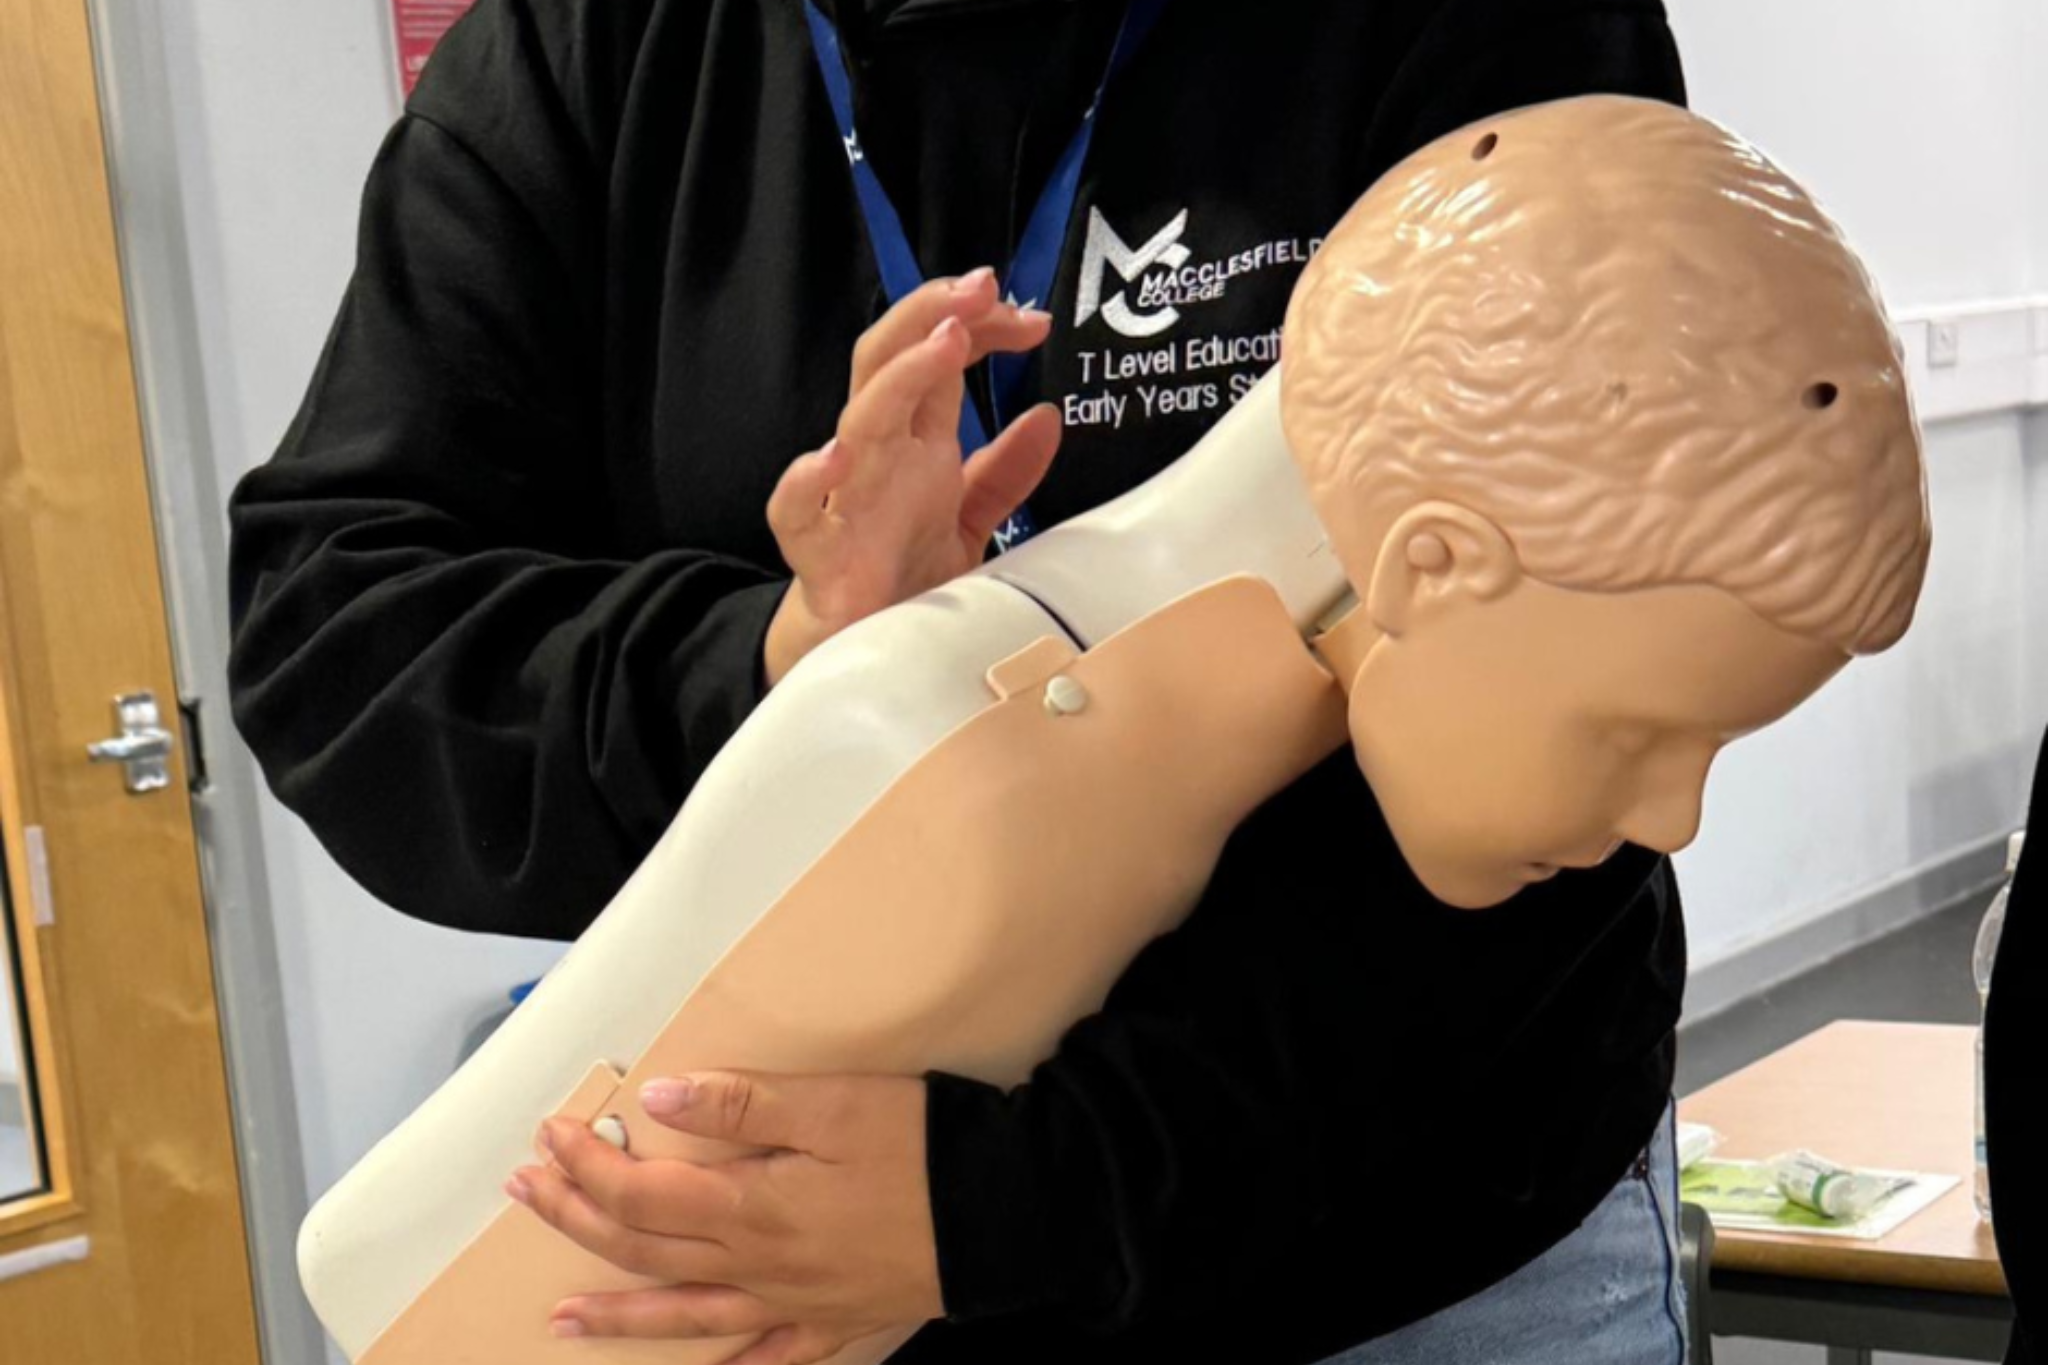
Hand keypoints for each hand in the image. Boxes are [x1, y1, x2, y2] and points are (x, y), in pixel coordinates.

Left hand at [510, 1072, 941, 1363]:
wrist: (1010, 1211)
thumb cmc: (927, 1145)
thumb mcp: (834, 1104)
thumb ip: (742, 1106)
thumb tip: (656, 1102)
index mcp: (753, 1206)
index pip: (642, 1191)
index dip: (587, 1165)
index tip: (551, 1135)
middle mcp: (760, 1264)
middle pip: (644, 1251)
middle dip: (578, 1219)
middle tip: (527, 1192)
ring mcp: (794, 1301)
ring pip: (684, 1313)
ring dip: (617, 1313)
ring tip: (561, 1318)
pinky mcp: (835, 1319)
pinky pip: (767, 1355)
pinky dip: (728, 1364)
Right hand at [763, 268, 1063, 684]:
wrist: (863, 648)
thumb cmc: (906, 577)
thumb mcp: (969, 520)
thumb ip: (1005, 472)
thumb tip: (1049, 418)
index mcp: (914, 439)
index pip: (939, 357)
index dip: (981, 326)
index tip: (1031, 318)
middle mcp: (879, 454)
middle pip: (890, 359)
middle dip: (932, 313)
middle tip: (984, 289)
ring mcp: (846, 496)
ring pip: (859, 417)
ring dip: (901, 374)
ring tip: (946, 341)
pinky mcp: (818, 550)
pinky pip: (796, 510)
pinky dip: (807, 481)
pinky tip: (835, 457)